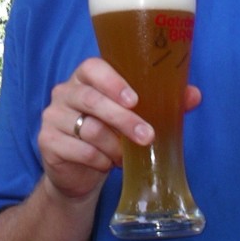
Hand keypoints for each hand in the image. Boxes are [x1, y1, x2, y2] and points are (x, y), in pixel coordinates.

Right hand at [37, 57, 200, 202]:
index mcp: (85, 78)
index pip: (92, 68)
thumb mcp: (133, 117)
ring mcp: (52, 117)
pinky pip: (76, 149)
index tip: (135, 99)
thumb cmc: (109, 135)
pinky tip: (107, 164)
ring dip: (113, 145)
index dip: (113, 81)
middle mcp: (64, 92)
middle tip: (147, 136)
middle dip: (122, 119)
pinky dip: (98, 159)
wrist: (78, 172)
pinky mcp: (46, 141)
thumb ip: (161, 103)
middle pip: (91, 100)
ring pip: (86, 128)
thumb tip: (193, 95)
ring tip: (127, 156)